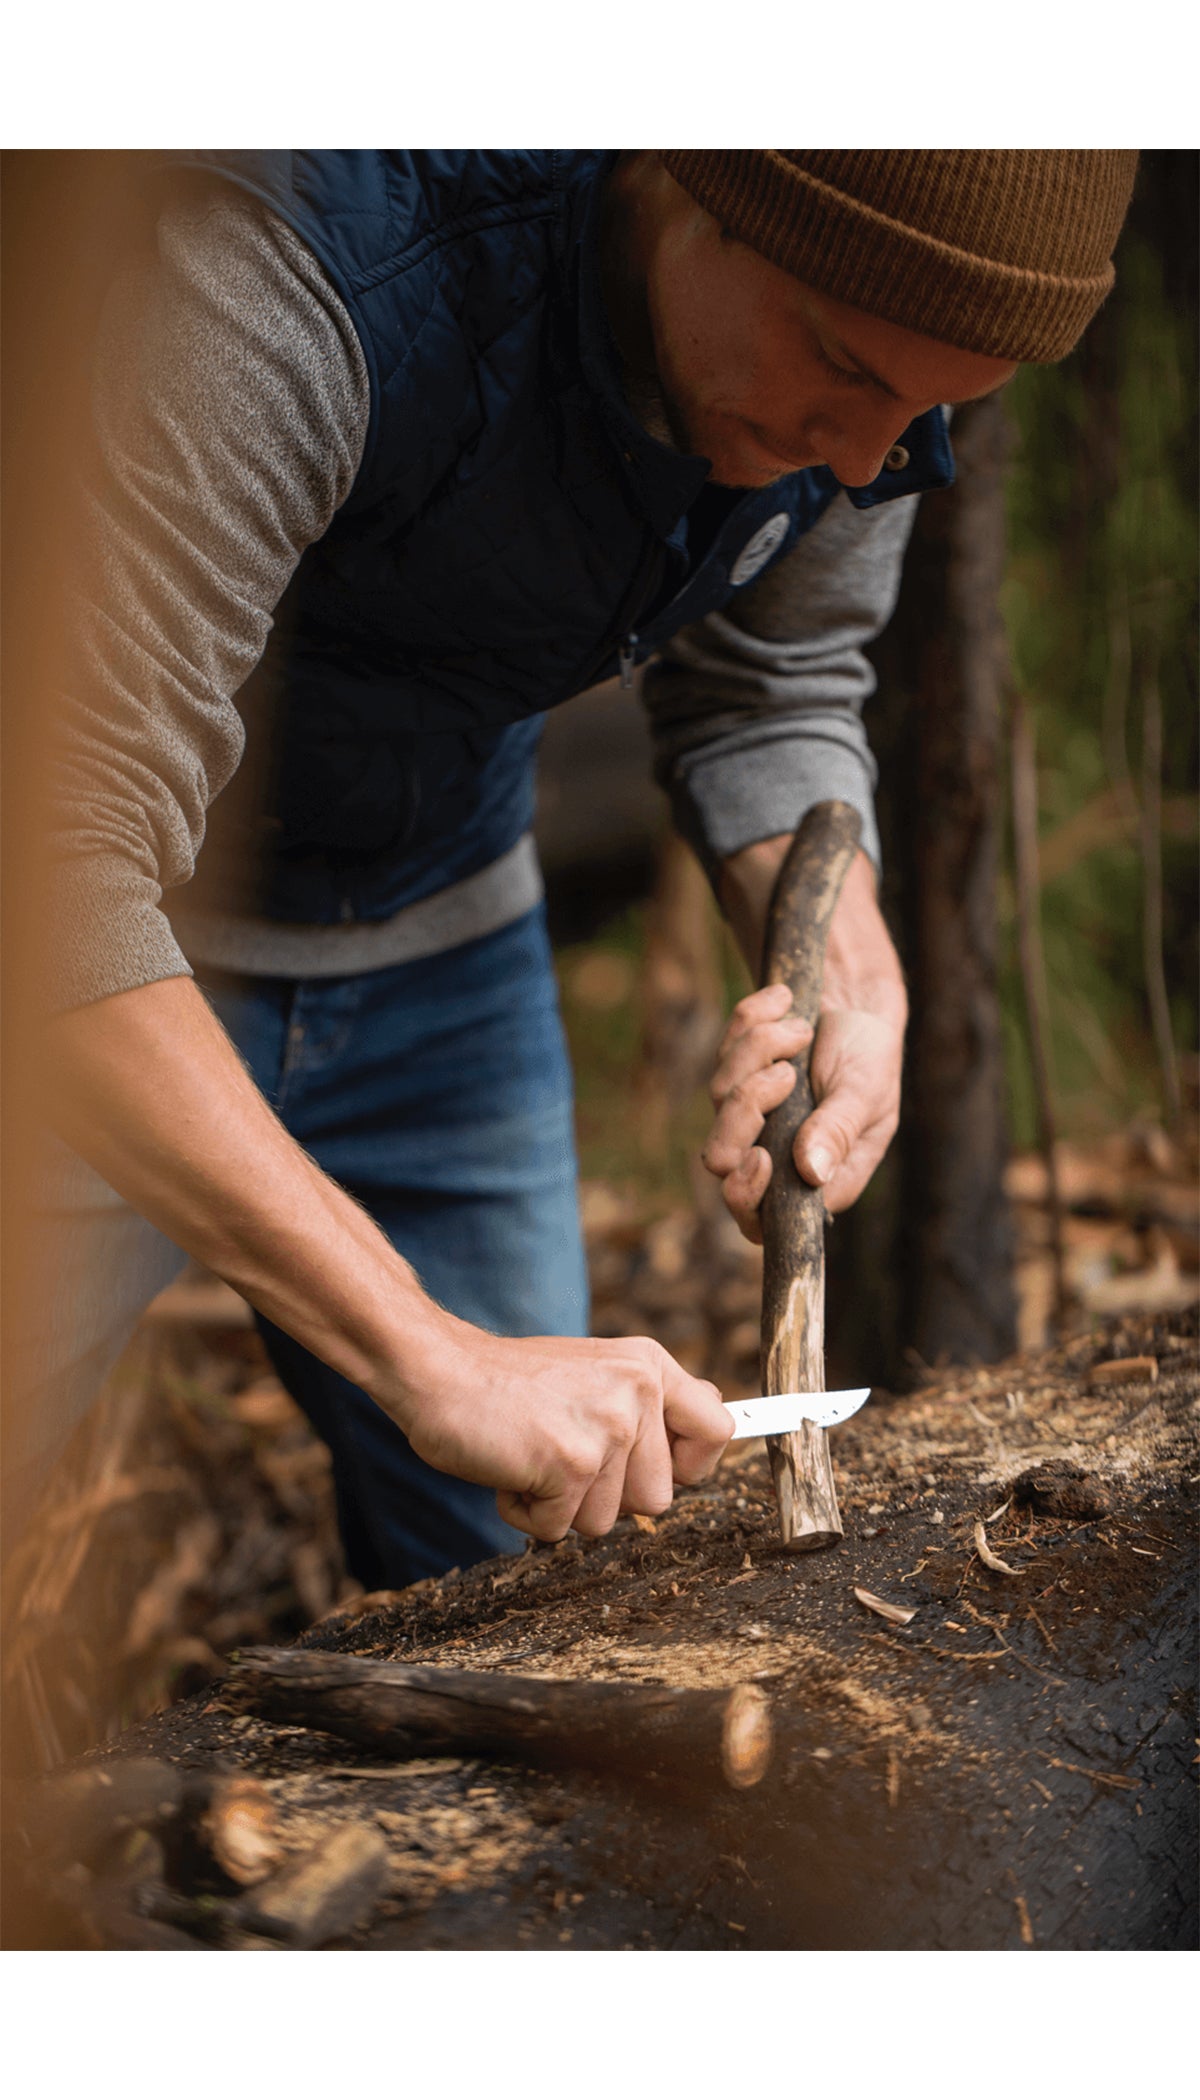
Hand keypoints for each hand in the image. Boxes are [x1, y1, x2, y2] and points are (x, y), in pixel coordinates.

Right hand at [397, 1323, 732, 1542]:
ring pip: (607, 1522)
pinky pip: (559, 1530)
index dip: (692, 1466)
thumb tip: (723, 1423)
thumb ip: (646, 1403)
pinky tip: (509, 1467)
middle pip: (659, 1499)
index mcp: (648, 1366)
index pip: (719, 1428)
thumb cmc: (507, 1385)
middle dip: (605, 1496)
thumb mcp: (595, 1373)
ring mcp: (608, 1427)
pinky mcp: (571, 1463)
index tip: (656, 1469)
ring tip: (531, 1453)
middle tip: (559, 1451)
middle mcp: (638, 1391)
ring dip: (561, 1505)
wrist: (435, 1371)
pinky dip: (526, 1513)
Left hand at [705, 842, 906, 1237]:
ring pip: (720, 1098)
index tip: (759, 1156)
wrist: (855, 1003)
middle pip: (724, 1160)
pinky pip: (723, 1053)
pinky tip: (783, 1004)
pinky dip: (751, 1021)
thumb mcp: (865, 1092)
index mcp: (816, 1178)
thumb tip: (812, 1172)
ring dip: (760, 1052)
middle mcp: (776, 1154)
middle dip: (748, 1109)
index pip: (763, 1218)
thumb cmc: (870, 1056)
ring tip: (801, 1030)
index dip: (747, 1196)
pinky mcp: (734, 1078)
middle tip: (784, 1074)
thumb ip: (838, 1131)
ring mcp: (749, 1117)